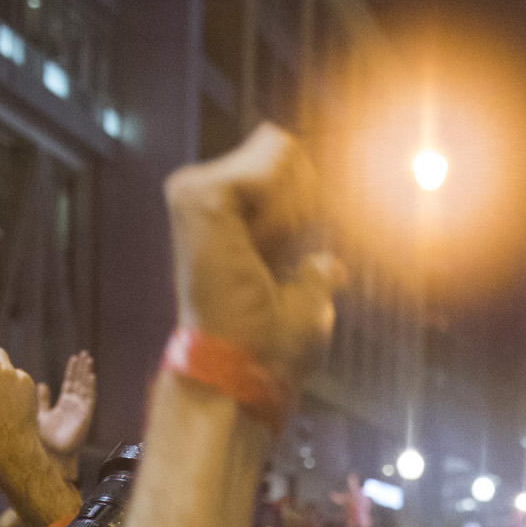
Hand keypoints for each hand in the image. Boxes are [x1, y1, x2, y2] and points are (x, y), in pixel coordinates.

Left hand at [37, 350, 97, 463]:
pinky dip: (90, 388)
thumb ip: (43, 400)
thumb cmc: (46, 439)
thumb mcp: (41, 414)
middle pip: (79, 382)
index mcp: (64, 404)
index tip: (74, 358)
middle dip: (81, 368)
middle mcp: (74, 405)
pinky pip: (89, 400)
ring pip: (85, 387)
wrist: (52, 454)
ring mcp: (80, 410)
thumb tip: (41, 383)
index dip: (72, 370)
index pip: (70, 383)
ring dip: (87, 374)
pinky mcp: (85, 417)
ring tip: (88, 360)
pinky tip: (91, 376)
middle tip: (84, 353)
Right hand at [163, 122, 343, 387]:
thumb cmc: (268, 352)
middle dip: (300, 206)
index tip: (284, 264)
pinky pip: (270, 164)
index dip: (305, 211)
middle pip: (283, 152)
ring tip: (264, 258)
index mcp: (225, 219)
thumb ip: (312, 274)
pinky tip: (261, 247)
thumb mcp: (304, 302)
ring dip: (292, 211)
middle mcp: (204, 196)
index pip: (283, 166)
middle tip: (274, 262)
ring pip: (280, 153)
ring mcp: (196, 192)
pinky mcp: (199, 197)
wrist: (239, 374)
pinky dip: (284, 209)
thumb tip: (329, 268)